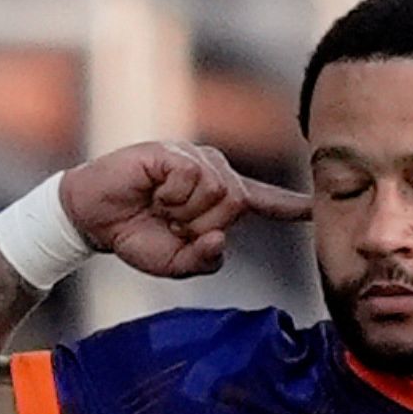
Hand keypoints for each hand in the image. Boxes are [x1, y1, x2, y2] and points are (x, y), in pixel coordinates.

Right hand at [61, 141, 310, 280]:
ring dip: (183, 211)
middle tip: (169, 223)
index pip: (263, 203)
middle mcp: (214, 172)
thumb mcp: (175, 263)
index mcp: (219, 198)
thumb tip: (220, 239)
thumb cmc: (135, 237)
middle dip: (201, 225)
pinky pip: (193, 179)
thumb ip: (205, 259)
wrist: (94, 218)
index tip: (318, 208)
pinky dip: (171, 195)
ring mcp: (195, 157)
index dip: (290, 207)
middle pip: (237, 204)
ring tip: (158, 207)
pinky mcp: (174, 150)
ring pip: (218, 192)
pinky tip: (152, 191)